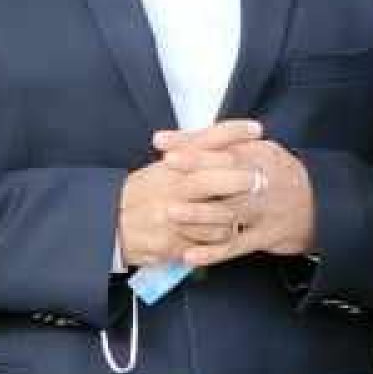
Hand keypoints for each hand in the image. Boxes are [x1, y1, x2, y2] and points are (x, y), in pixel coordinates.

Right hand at [119, 118, 264, 265]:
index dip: (232, 133)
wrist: (111, 225)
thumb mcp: (162, 167)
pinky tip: (224, 235)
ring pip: (215, 217)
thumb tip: (226, 139)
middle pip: (210, 179)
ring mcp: (170, 217)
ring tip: (242, 214)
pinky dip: (219, 240)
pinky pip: (207, 244)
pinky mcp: (172, 244)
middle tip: (261, 178)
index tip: (256, 129)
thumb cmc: (142, 194)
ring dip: (233, 216)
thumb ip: (189, 153)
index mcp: (170, 166)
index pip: (203, 142)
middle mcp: (169, 189)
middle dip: (240, 179)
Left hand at [154, 119, 318, 265]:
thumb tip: (164, 139)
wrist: (320, 205)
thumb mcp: (252, 149)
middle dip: (196, 175)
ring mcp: (264, 210)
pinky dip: (214, 252)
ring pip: (230, 212)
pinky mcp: (267, 237)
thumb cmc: (275, 174)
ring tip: (172, 213)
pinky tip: (191, 255)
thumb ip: (210, 142)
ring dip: (200, 214)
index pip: (224, 149)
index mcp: (257, 155)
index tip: (167, 150)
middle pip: (228, 176)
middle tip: (166, 176)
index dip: (195, 149)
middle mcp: (262, 181)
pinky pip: (238, 246)